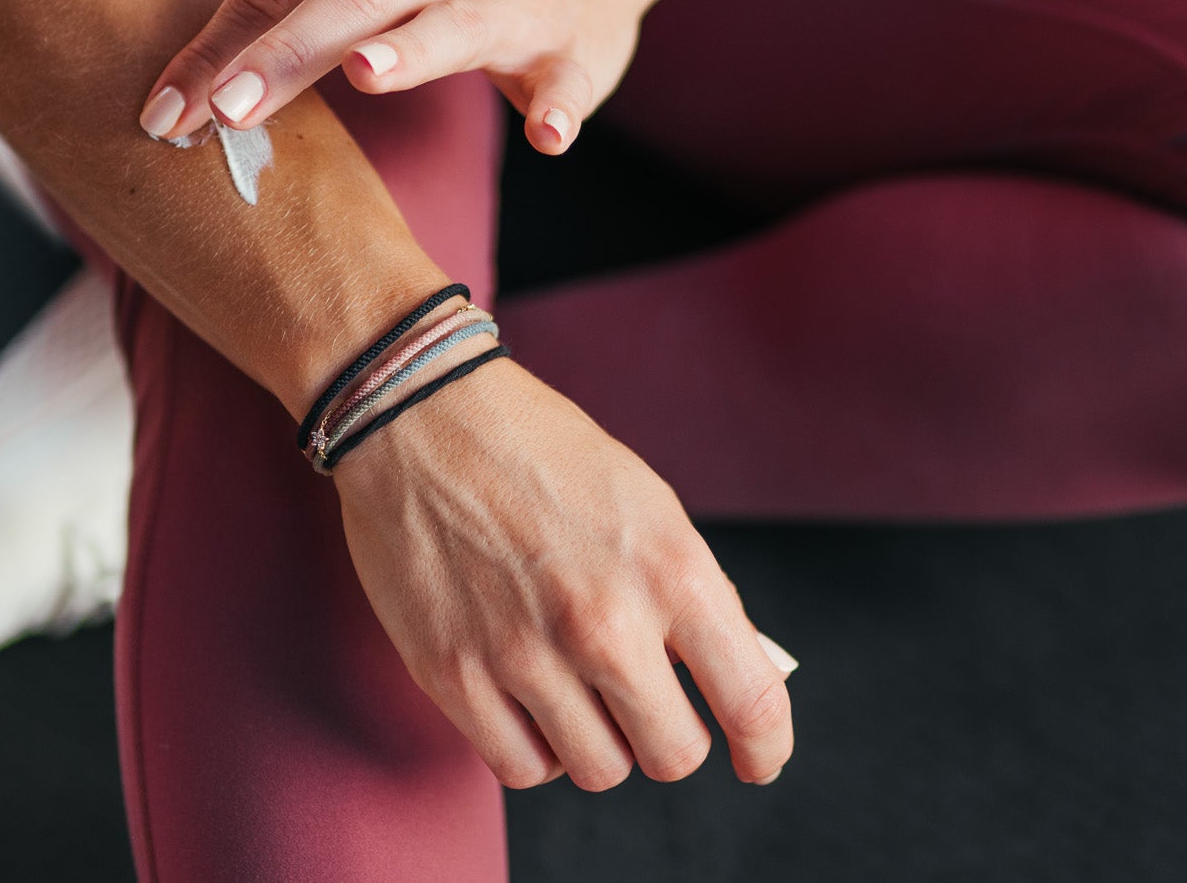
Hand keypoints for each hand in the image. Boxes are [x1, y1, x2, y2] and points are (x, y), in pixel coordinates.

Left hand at [137, 0, 706, 154]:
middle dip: (283, 55)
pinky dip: (561, 105)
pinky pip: (570, 79)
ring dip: (416, 49)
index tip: (165, 99)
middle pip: (355, 1)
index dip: (223, 35)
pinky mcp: (580, 47)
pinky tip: (544, 134)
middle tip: (219, 114)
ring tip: (363, 72)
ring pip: (457, 24)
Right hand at [331, 360, 794, 790]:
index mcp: (670, 569)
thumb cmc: (539, 451)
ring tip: (579, 695)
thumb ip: (689, 593)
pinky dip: (535, 750)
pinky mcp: (454, 674)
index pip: (752, 699)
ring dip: (600, 744)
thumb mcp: (647, 502)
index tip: (759, 760)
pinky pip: (521, 768)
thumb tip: (728, 675)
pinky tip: (530, 706)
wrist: (420, 416)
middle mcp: (605, 623)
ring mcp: (525, 654)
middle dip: (669, 739)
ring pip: (599, 770)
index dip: (766, 747)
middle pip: (673, 754)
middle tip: (648, 709)